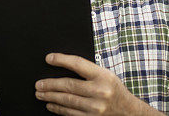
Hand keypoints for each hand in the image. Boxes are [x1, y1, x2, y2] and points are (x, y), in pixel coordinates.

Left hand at [35, 53, 160, 114]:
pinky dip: (59, 110)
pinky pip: (71, 114)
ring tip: (40, 94)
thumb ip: (87, 71)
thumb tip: (62, 65)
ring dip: (51, 97)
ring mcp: (96, 108)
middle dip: (50, 84)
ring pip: (67, 101)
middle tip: (38, 84)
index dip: (62, 60)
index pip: (78, 64)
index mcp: (103, 76)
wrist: (129, 112)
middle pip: (69, 85)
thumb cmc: (114, 90)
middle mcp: (100, 92)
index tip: (49, 58)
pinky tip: (51, 106)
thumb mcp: (106, 75)